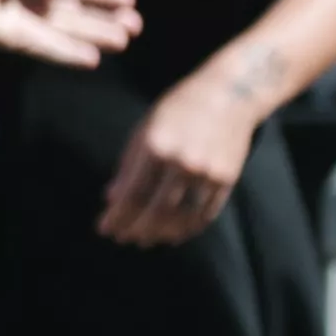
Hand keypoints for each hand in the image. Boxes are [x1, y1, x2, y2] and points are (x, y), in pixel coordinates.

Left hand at [0, 0, 138, 70]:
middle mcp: (44, 0)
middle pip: (82, 14)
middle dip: (109, 20)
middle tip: (134, 26)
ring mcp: (33, 21)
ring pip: (71, 32)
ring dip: (97, 37)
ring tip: (123, 40)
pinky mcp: (20, 40)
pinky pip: (50, 49)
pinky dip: (70, 54)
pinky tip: (93, 59)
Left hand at [97, 66, 262, 248]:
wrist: (231, 94)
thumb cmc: (179, 108)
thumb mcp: (145, 128)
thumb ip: (128, 165)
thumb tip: (111, 199)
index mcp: (155, 147)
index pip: (131, 195)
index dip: (117, 218)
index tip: (104, 229)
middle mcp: (181, 163)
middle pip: (156, 212)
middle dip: (136, 230)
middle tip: (123, 240)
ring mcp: (207, 173)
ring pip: (181, 217)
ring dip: (161, 234)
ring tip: (147, 240)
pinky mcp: (227, 179)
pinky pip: (205, 213)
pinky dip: (188, 228)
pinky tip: (174, 234)